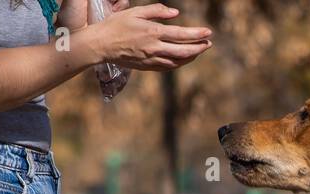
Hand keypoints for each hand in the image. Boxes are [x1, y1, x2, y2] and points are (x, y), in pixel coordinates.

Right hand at [86, 3, 210, 71]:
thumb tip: (175, 13)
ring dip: (192, 56)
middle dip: (199, 48)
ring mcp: (152, 60)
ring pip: (179, 62)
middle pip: (184, 51)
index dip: (197, 34)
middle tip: (209, 43)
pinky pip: (169, 67)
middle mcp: (155, 48)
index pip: (181, 35)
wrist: (101, 45)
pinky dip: (180, 63)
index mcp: (153, 32)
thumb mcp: (135, 12)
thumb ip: (157, 11)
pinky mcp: (148, 67)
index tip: (208, 32)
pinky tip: (184, 58)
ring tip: (199, 50)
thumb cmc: (116, 25)